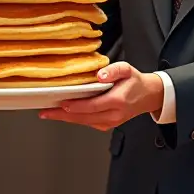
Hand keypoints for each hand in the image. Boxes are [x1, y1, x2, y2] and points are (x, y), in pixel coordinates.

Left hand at [39, 61, 163, 130]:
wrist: (148, 96)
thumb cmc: (135, 82)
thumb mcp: (127, 69)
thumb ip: (113, 70)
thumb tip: (100, 75)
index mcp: (117, 101)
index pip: (92, 106)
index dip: (75, 106)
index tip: (61, 104)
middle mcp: (113, 115)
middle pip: (84, 118)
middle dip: (63, 115)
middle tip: (46, 112)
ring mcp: (111, 122)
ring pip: (84, 122)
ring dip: (66, 119)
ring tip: (49, 113)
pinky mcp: (108, 124)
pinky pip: (88, 123)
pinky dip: (75, 119)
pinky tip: (64, 114)